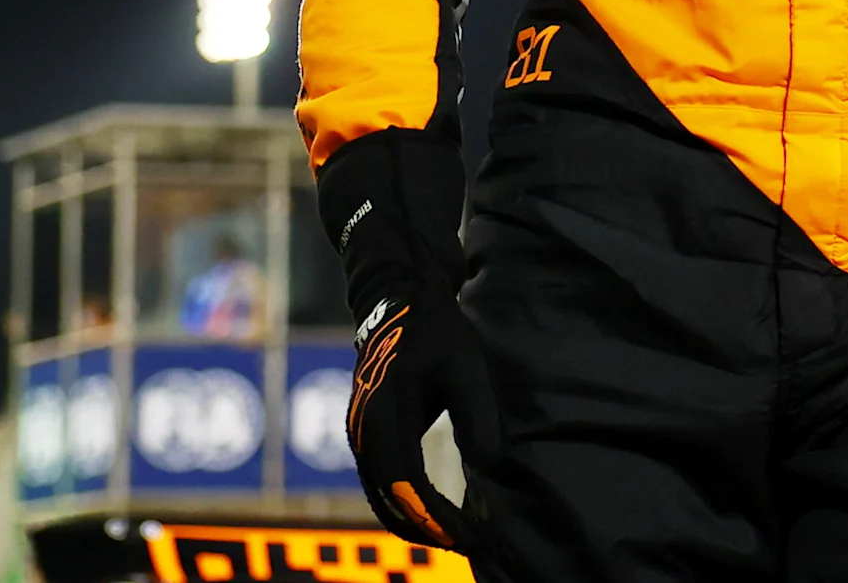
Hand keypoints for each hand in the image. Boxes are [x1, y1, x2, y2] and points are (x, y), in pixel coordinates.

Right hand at [345, 288, 497, 548]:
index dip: (434, 514)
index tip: (468, 535)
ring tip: (456, 539)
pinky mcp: (365, 434)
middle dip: (426, 528)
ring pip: (379, 494)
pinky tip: (432, 518)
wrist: (398, 300)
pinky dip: (402, 505)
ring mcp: (359, 433)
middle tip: (470, 547)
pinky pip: (379, 482)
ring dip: (413, 522)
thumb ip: (477, 415)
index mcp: (384, 410)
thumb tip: (489, 466)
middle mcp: (363, 428)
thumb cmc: (438, 331)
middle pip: (387, 496)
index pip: (406, 480)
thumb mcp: (467, 365)